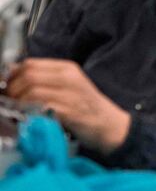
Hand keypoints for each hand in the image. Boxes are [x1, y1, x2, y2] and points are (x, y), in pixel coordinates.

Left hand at [6, 59, 130, 154]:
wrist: (111, 126)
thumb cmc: (88, 108)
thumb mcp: (70, 86)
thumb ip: (46, 80)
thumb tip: (14, 79)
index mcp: (68, 69)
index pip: (30, 63)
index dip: (12, 74)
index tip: (6, 85)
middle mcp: (69, 78)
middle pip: (28, 75)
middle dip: (12, 88)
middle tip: (10, 100)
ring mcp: (70, 94)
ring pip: (31, 90)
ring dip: (18, 102)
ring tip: (18, 110)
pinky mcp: (69, 112)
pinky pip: (40, 107)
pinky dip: (29, 111)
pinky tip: (29, 117)